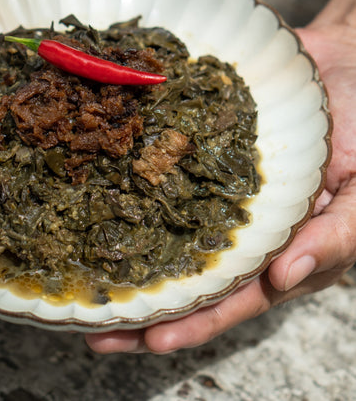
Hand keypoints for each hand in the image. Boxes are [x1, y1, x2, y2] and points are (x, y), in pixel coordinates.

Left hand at [86, 0, 355, 353]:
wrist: (340, 70)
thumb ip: (333, 237)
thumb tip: (284, 278)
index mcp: (273, 250)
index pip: (229, 299)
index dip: (192, 323)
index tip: (148, 340)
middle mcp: (233, 229)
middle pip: (183, 279)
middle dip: (141, 308)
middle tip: (92, 328)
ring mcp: (210, 193)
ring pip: (161, 232)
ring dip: (122, 257)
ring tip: (79, 280)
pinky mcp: (194, 156)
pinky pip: (161, 175)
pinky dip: (130, 191)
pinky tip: (94, 204)